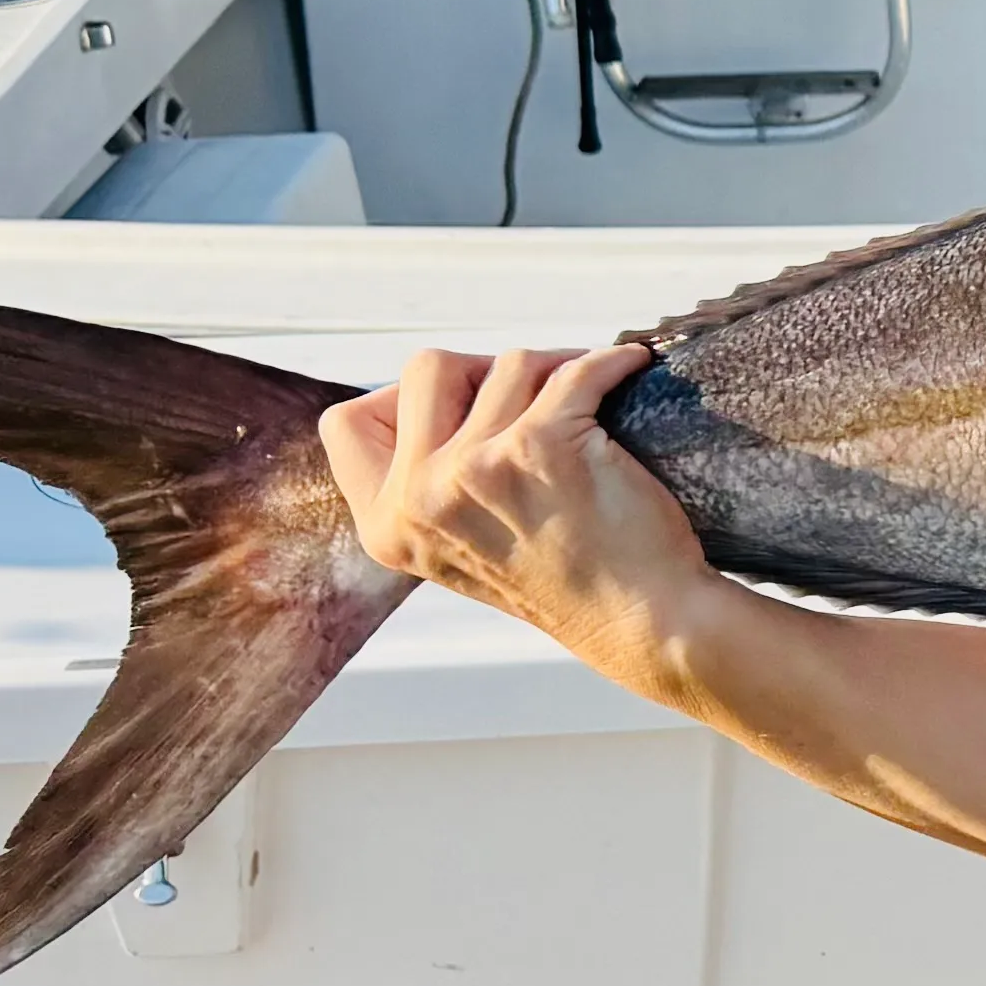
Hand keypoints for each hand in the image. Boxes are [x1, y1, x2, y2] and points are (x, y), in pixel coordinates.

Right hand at [316, 344, 711, 681]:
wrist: (639, 623)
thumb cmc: (566, 580)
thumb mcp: (457, 546)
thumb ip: (427, 484)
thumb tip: (437, 389)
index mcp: (386, 525)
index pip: (346, 423)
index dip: (402, 399)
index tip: (459, 408)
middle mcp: (418, 498)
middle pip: (427, 369)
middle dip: (485, 369)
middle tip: (532, 394)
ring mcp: (476, 469)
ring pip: (508, 363)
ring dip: (555, 370)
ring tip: (589, 402)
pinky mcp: (541, 446)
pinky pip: (576, 368)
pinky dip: (611, 362)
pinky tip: (629, 370)